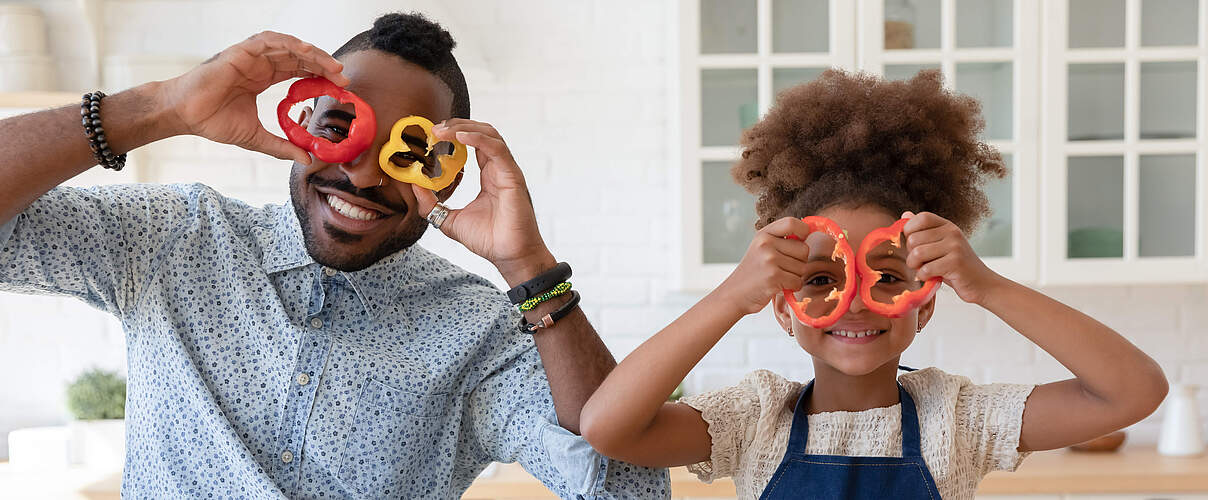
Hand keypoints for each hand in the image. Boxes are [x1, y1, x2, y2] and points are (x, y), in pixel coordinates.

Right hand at [158, 31, 348, 164]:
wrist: (185, 115)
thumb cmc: (214, 121)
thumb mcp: (256, 138)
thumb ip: (281, 147)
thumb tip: (306, 159)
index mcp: (263, 77)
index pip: (298, 71)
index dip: (319, 76)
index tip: (339, 88)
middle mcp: (259, 64)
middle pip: (298, 57)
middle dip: (322, 65)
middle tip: (343, 78)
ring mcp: (250, 56)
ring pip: (288, 46)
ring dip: (311, 53)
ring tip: (332, 66)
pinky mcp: (239, 52)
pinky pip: (268, 41)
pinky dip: (288, 44)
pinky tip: (306, 52)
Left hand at [409, 119, 554, 285]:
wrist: (510, 257)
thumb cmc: (489, 240)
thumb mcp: (450, 220)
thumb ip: (432, 204)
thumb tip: (415, 186)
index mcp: (488, 176)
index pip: (473, 144)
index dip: (454, 135)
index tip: (432, 135)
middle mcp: (499, 169)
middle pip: (481, 132)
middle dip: (457, 125)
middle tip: (434, 129)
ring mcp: (507, 170)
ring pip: (489, 134)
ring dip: (464, 127)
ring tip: (442, 130)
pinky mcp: (512, 176)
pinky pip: (496, 148)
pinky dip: (478, 138)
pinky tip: (460, 136)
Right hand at [718, 217, 811, 314]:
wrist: (734, 294)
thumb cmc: (753, 273)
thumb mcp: (761, 249)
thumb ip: (781, 240)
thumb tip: (810, 232)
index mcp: (764, 234)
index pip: (791, 222)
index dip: (803, 230)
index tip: (802, 239)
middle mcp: (766, 243)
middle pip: (804, 249)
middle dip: (799, 262)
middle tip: (783, 268)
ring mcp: (769, 259)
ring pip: (802, 268)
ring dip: (795, 276)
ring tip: (778, 278)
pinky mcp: (773, 276)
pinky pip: (798, 281)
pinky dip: (792, 287)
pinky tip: (779, 286)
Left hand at [902, 211, 1002, 304]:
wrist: (983, 284)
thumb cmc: (957, 266)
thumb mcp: (940, 245)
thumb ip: (923, 231)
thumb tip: (904, 214)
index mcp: (948, 226)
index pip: (921, 218)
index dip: (910, 231)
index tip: (913, 245)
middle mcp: (952, 232)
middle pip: (914, 238)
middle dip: (911, 254)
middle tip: (921, 263)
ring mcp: (955, 247)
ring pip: (917, 253)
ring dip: (915, 266)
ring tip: (924, 270)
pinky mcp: (956, 263)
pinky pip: (926, 269)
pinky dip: (923, 277)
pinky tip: (932, 277)